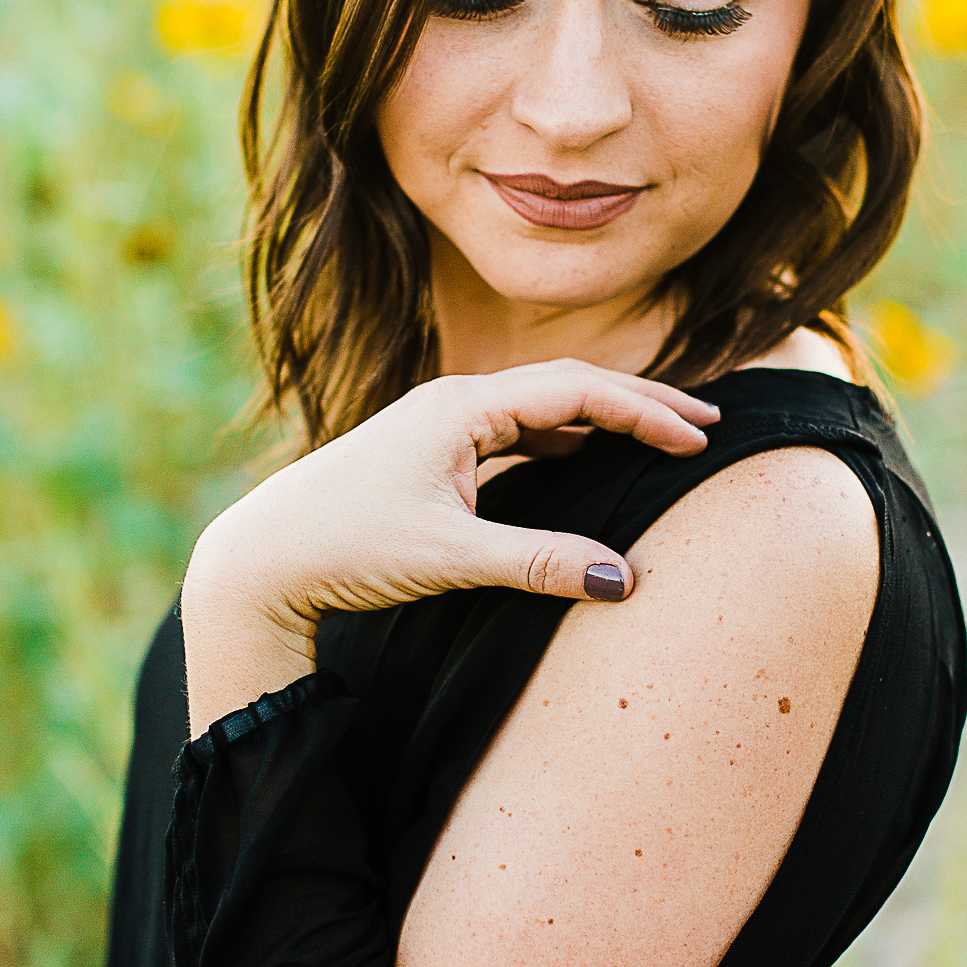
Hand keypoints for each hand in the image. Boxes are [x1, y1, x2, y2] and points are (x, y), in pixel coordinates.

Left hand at [180, 364, 718, 733]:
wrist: (262, 558)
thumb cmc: (346, 548)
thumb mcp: (449, 559)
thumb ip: (540, 564)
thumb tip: (627, 580)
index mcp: (461, 407)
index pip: (575, 391)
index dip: (644, 410)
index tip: (698, 438)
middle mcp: (453, 403)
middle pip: (566, 387)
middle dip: (638, 402)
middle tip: (704, 425)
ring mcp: (440, 426)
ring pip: (541, 408)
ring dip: (601, 418)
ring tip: (659, 435)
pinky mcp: (430, 455)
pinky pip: (514, 432)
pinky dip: (562, 439)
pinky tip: (582, 457)